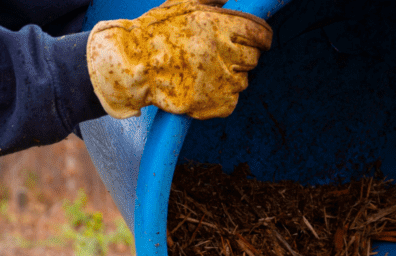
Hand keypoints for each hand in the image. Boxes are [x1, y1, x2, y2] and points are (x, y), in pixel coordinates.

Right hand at [87, 0, 271, 119]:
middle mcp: (223, 53)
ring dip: (229, 77)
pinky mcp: (213, 104)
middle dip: (242, 57)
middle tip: (220, 56)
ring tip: (204, 72)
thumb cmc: (157, 33)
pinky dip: (220, 97)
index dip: (261, 38)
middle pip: (253, 58)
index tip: (258, 41)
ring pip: (242, 81)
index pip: (260, 34)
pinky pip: (230, 102)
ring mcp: (219, 81)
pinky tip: (202, 88)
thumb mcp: (185, 4)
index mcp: (219, 26)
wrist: (134, 67)